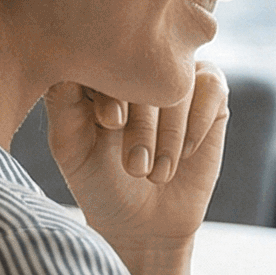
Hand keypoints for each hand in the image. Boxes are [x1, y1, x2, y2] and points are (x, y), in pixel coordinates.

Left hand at [44, 65, 226, 274]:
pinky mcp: (211, 93)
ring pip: (178, 82)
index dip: (109, 86)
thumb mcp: (72, 147)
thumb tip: (69, 64)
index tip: (109, 124)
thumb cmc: (100, 182)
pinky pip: (211, 86)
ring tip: (157, 173)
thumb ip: (64, 104)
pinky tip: (187, 153)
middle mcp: (139, 65)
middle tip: (135, 166)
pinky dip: (198, 122)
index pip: (105, 53)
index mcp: (100, 69)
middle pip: (144, 68)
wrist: (145, 221)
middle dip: (141, 123)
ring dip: (169, 133)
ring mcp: (176, 77)